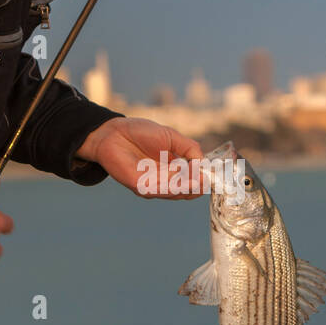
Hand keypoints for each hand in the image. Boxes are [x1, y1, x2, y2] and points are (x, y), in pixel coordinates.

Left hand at [76, 117, 204, 199]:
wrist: (114, 132)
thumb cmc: (140, 133)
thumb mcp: (172, 137)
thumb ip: (189, 148)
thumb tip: (204, 164)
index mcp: (173, 172)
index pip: (193, 184)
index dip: (204, 180)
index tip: (212, 173)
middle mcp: (164, 183)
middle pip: (187, 192)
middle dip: (197, 184)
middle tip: (204, 176)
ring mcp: (152, 187)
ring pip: (176, 192)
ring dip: (186, 184)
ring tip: (193, 174)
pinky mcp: (140, 186)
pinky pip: (159, 189)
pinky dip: (171, 183)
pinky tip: (178, 172)